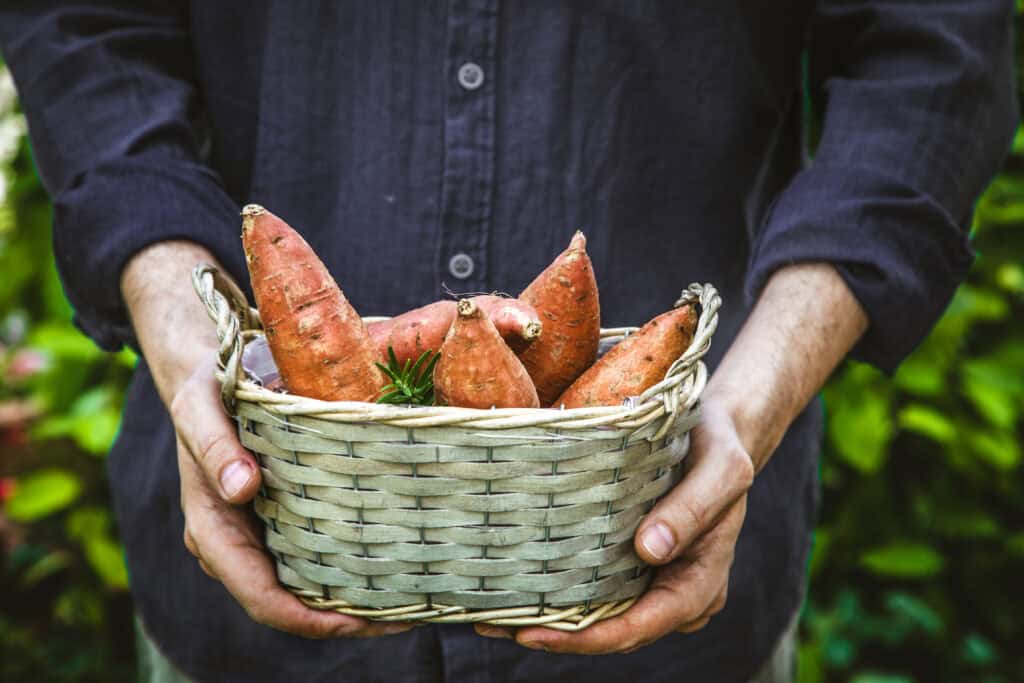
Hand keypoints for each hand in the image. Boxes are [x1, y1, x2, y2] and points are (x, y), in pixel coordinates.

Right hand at [170, 355, 414, 638]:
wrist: (206, 378)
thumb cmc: (205, 393)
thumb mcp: (203, 411)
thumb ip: (216, 449)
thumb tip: (241, 488)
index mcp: (213, 530)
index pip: (261, 596)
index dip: (310, 619)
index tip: (358, 621)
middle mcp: (236, 545)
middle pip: (291, 603)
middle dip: (345, 619)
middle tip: (408, 614)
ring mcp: (258, 535)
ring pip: (304, 587)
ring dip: (352, 601)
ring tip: (411, 600)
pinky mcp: (279, 519)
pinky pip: (313, 557)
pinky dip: (348, 569)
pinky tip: (390, 564)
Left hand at [475, 396, 752, 652]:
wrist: (720, 428)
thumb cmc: (722, 444)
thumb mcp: (721, 469)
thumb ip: (692, 509)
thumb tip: (649, 550)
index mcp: (701, 583)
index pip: (640, 626)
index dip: (586, 638)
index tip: (535, 633)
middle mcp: (676, 593)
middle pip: (612, 630)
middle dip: (555, 635)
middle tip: (492, 625)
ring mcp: (655, 580)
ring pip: (600, 614)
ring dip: (550, 618)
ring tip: (490, 614)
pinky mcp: (635, 561)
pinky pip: (597, 586)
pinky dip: (559, 590)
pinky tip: (517, 583)